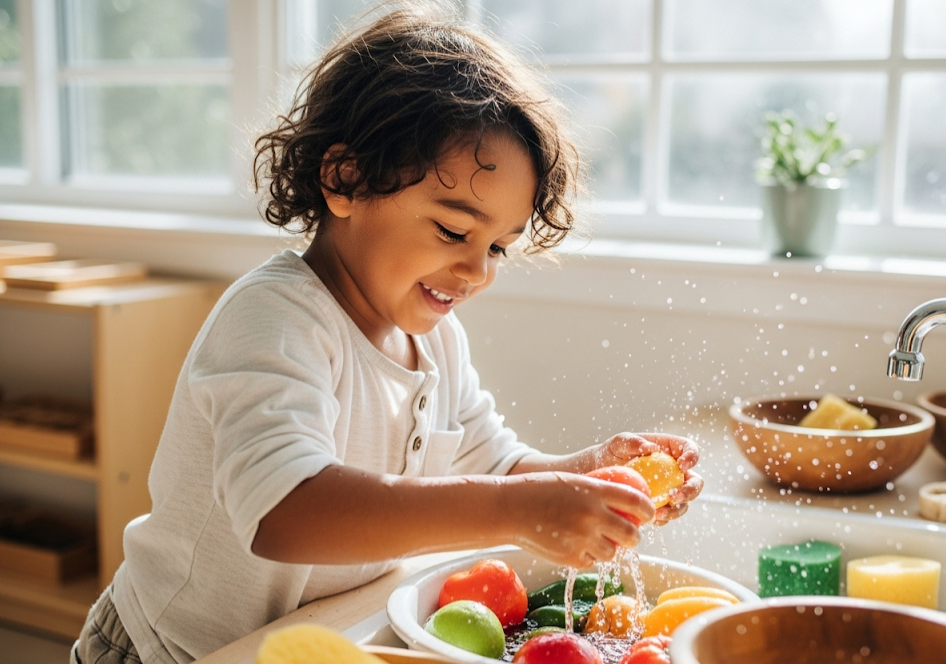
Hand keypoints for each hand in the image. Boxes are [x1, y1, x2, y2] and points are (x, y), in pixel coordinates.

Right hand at [503, 471, 654, 567]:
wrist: (509, 508)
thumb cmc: (539, 490)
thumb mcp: (573, 481)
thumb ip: (598, 492)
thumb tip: (626, 505)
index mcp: (595, 491)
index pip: (636, 502)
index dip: (648, 510)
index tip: (648, 514)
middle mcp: (592, 515)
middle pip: (632, 535)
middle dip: (634, 536)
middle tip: (629, 534)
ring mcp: (582, 538)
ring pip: (613, 552)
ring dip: (609, 548)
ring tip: (597, 540)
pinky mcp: (571, 557)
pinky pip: (591, 562)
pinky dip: (588, 556)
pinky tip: (577, 546)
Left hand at [593, 432, 703, 524]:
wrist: (600, 472)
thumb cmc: (612, 452)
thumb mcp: (620, 442)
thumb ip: (634, 441)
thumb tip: (651, 447)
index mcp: (671, 450)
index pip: (690, 450)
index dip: (692, 457)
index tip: (682, 466)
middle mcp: (674, 471)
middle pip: (695, 481)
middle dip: (690, 491)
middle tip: (674, 497)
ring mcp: (669, 489)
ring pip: (684, 502)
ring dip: (677, 510)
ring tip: (660, 513)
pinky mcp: (661, 505)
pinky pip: (668, 514)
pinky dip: (663, 518)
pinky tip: (651, 518)